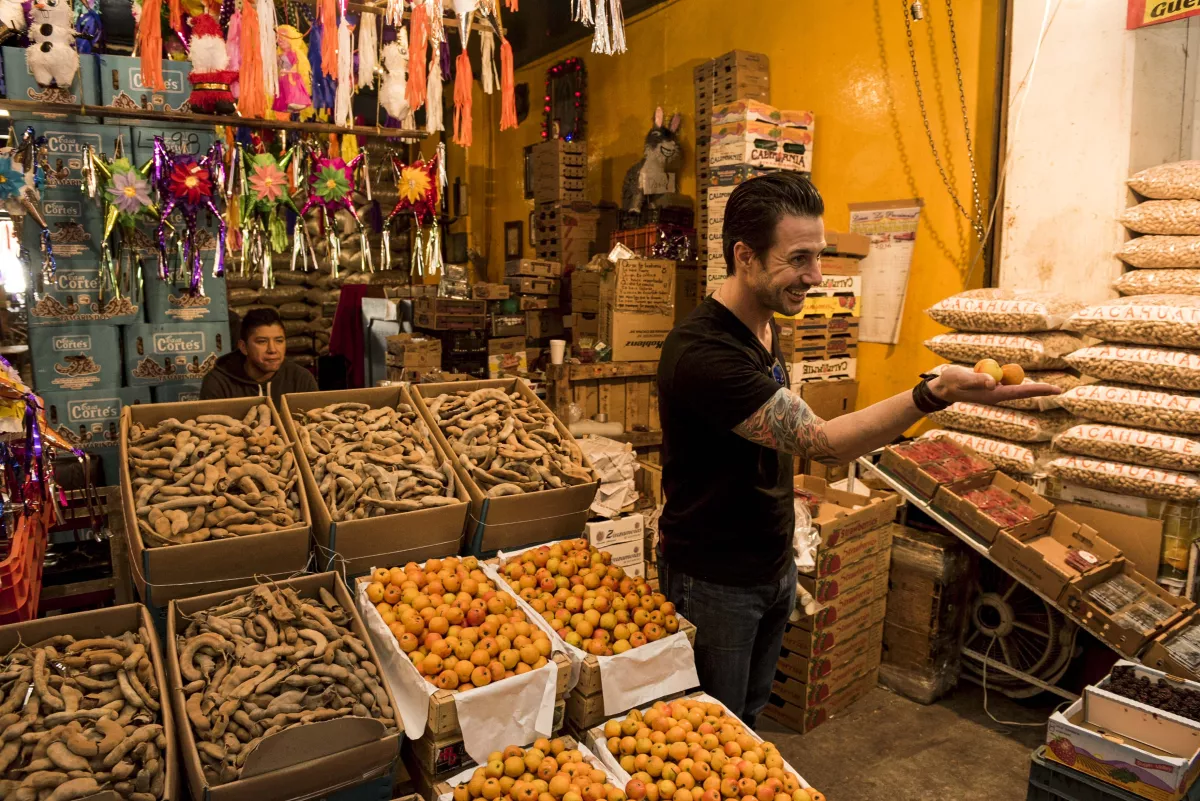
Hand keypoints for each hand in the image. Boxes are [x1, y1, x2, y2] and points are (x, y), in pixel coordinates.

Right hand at [927, 365, 1061, 405]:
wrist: (942, 387)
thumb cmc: (951, 383)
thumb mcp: (962, 378)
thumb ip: (977, 379)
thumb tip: (994, 382)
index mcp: (994, 395)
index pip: (1021, 392)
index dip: (1038, 390)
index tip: (1056, 390)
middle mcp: (997, 394)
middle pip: (1022, 390)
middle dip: (1038, 389)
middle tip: (1058, 388)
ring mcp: (994, 390)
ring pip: (1013, 382)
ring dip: (1022, 380)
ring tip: (1023, 381)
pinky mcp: (990, 384)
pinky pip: (1003, 377)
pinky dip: (1007, 374)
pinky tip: (999, 371)